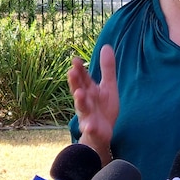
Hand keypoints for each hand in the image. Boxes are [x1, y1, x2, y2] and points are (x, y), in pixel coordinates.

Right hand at [67, 44, 118, 164]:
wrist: (103, 133)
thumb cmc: (103, 108)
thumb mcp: (108, 86)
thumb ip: (107, 68)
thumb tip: (106, 46)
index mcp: (89, 90)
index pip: (83, 78)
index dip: (79, 69)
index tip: (75, 60)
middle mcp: (85, 101)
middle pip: (78, 90)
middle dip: (75, 82)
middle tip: (71, 72)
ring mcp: (87, 115)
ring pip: (82, 108)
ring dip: (80, 101)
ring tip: (79, 94)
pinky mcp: (93, 129)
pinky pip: (90, 129)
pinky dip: (89, 127)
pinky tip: (90, 126)